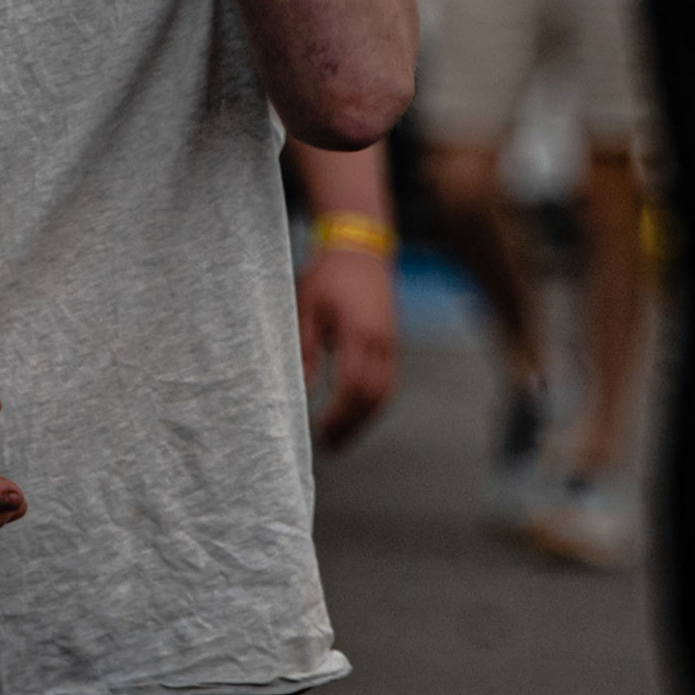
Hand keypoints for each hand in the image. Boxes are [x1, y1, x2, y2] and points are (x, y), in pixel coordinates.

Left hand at [297, 252, 399, 450]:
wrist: (359, 248)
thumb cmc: (326, 276)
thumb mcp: (306, 307)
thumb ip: (305, 348)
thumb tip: (300, 388)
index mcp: (357, 331)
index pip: (352, 384)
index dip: (337, 413)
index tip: (317, 429)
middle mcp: (381, 341)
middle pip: (373, 396)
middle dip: (351, 425)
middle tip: (328, 445)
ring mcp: (392, 342)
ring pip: (385, 393)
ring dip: (364, 420)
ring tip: (341, 438)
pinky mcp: (394, 341)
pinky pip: (390, 381)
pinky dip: (374, 403)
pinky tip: (357, 414)